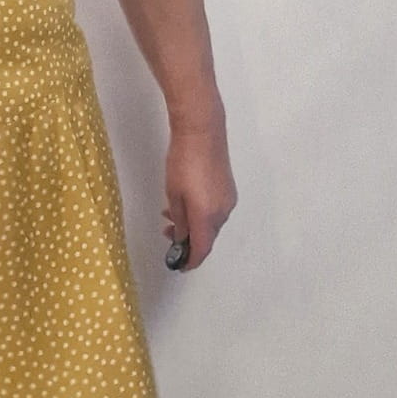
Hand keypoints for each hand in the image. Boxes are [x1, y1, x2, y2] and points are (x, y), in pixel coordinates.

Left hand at [162, 113, 236, 270]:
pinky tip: (186, 203)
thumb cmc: (183, 162)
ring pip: (210, 223)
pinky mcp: (229, 189)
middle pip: (207, 237)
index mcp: (207, 217)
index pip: (202, 250)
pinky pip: (215, 211)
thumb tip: (182, 238)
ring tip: (170, 215)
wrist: (203, 132)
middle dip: (188, 241)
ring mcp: (228, 200)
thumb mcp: (174, 195)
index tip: (180, 265)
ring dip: (193, 225)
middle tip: (167, 235)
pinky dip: (201, 214)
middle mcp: (223, 212)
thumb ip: (179, 221)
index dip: (190, 261)